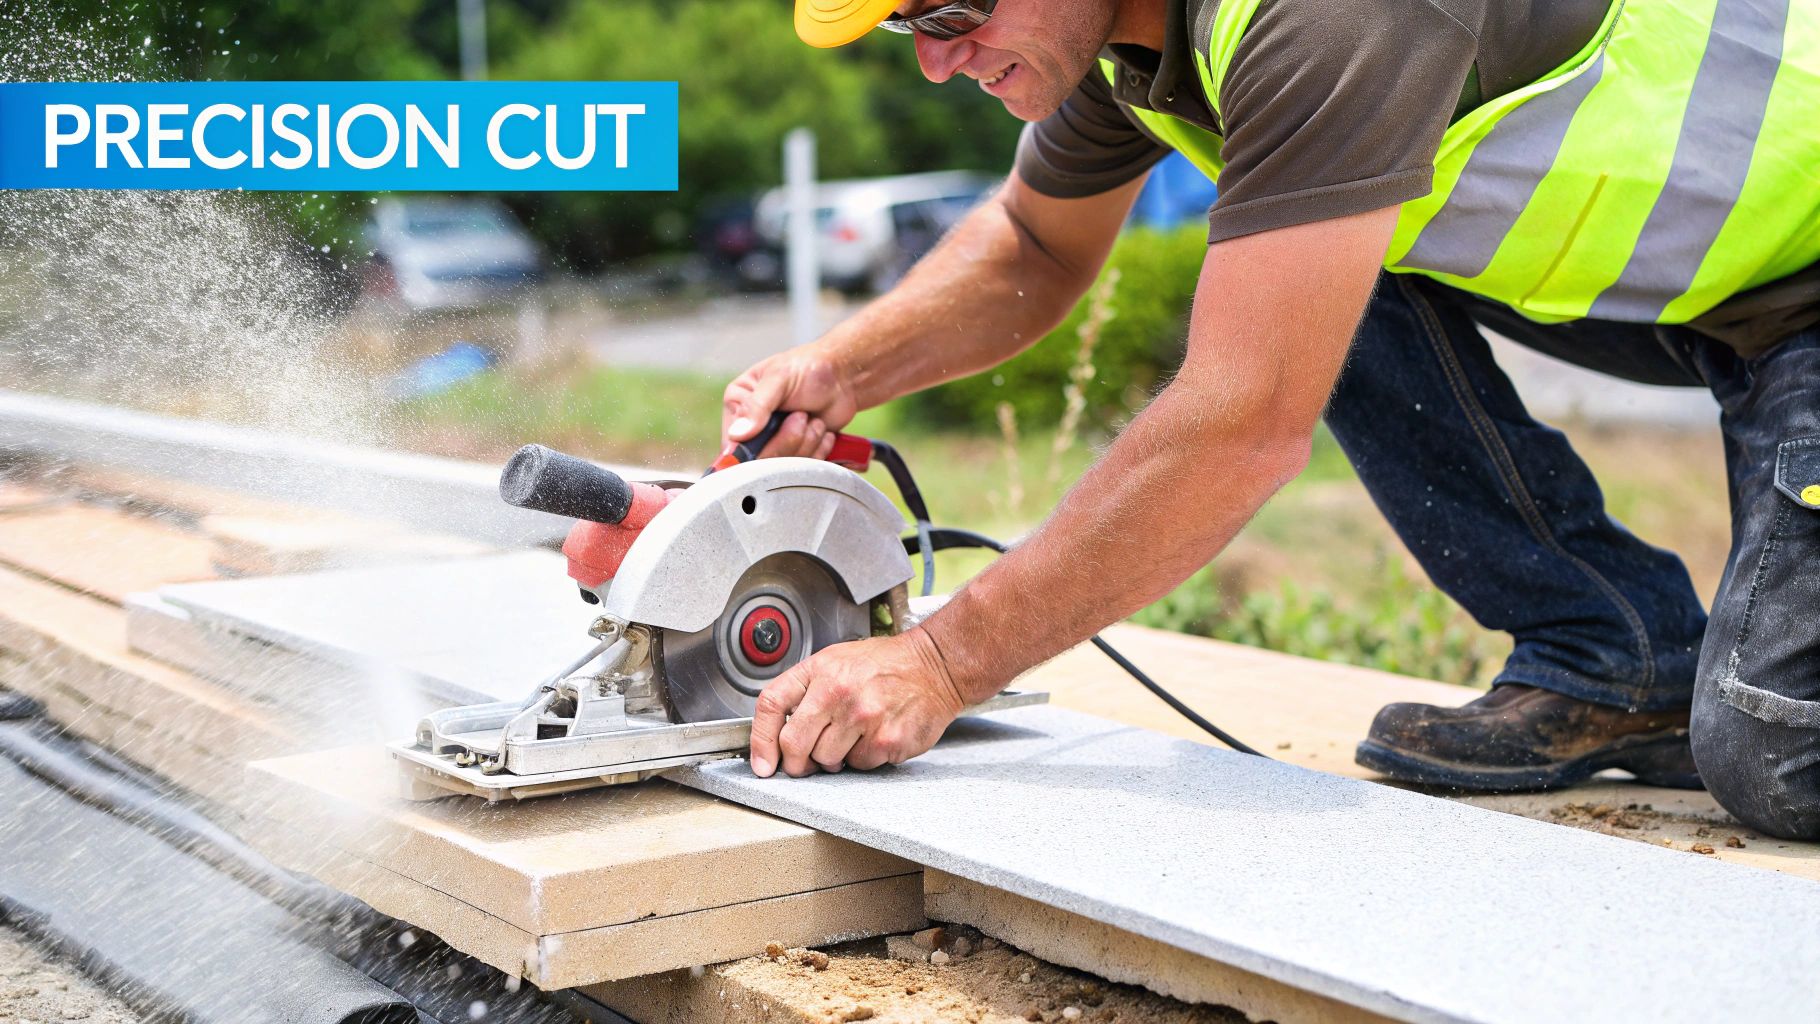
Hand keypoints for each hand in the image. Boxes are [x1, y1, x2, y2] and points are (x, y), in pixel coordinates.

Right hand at [722, 348, 859, 458]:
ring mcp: (776, 442)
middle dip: (787, 440)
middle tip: (802, 416)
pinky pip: (803, 468)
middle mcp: (752, 427)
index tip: (773, 432)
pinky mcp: (797, 453)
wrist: (844, 378)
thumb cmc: (809, 368)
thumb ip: (757, 405)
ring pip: (783, 466)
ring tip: (813, 419)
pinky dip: (817, 450)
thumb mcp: (779, 378)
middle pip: (759, 458)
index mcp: (738, 404)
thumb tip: (737, 434)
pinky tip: (822, 429)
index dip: (754, 446)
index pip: (734, 441)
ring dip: (806, 443)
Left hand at [748, 628, 966, 776]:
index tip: (762, 763)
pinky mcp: (887, 740)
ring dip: (835, 758)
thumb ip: (806, 692)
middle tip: (808, 761)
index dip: (760, 740)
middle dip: (796, 762)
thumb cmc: (885, 665)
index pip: (771, 704)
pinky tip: (877, 735)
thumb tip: (779, 735)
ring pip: (826, 761)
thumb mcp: (837, 661)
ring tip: (854, 735)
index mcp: (820, 669)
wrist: (936, 665)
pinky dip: (864, 757)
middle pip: (794, 745)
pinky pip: (860, 765)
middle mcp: (837, 692)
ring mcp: (863, 717)